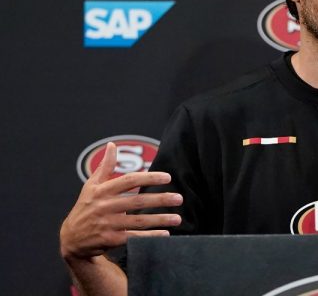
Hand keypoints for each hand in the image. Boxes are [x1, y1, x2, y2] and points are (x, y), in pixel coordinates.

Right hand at [60, 142, 182, 260]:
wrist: (71, 238)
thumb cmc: (86, 207)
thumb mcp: (91, 185)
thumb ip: (105, 166)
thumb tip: (112, 145)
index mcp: (102, 190)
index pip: (129, 180)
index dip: (149, 178)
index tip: (168, 177)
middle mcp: (104, 206)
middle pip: (137, 201)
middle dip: (160, 199)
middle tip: (179, 198)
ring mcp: (107, 224)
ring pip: (138, 221)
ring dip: (160, 220)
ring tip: (177, 218)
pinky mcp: (109, 240)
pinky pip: (133, 237)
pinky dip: (149, 236)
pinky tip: (165, 234)